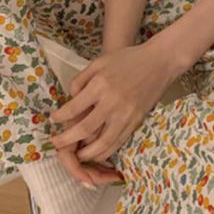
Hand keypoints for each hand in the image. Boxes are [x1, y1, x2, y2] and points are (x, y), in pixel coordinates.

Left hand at [49, 39, 180, 183]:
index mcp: (100, 85)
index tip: (54, 120)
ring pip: (102, 143)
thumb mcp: (99, 62)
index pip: (74, 109)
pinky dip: (105, 152)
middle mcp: (111, 102)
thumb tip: (71, 100)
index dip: (61, 118)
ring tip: (76, 154)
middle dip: (67, 140)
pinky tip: (96, 153)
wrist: (159, 62)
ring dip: (86, 153)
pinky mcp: (136, 121)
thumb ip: (81, 80)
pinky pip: (118, 142)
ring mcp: (125, 114)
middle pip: (84, 129)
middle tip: (57, 143)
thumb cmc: (128, 59)